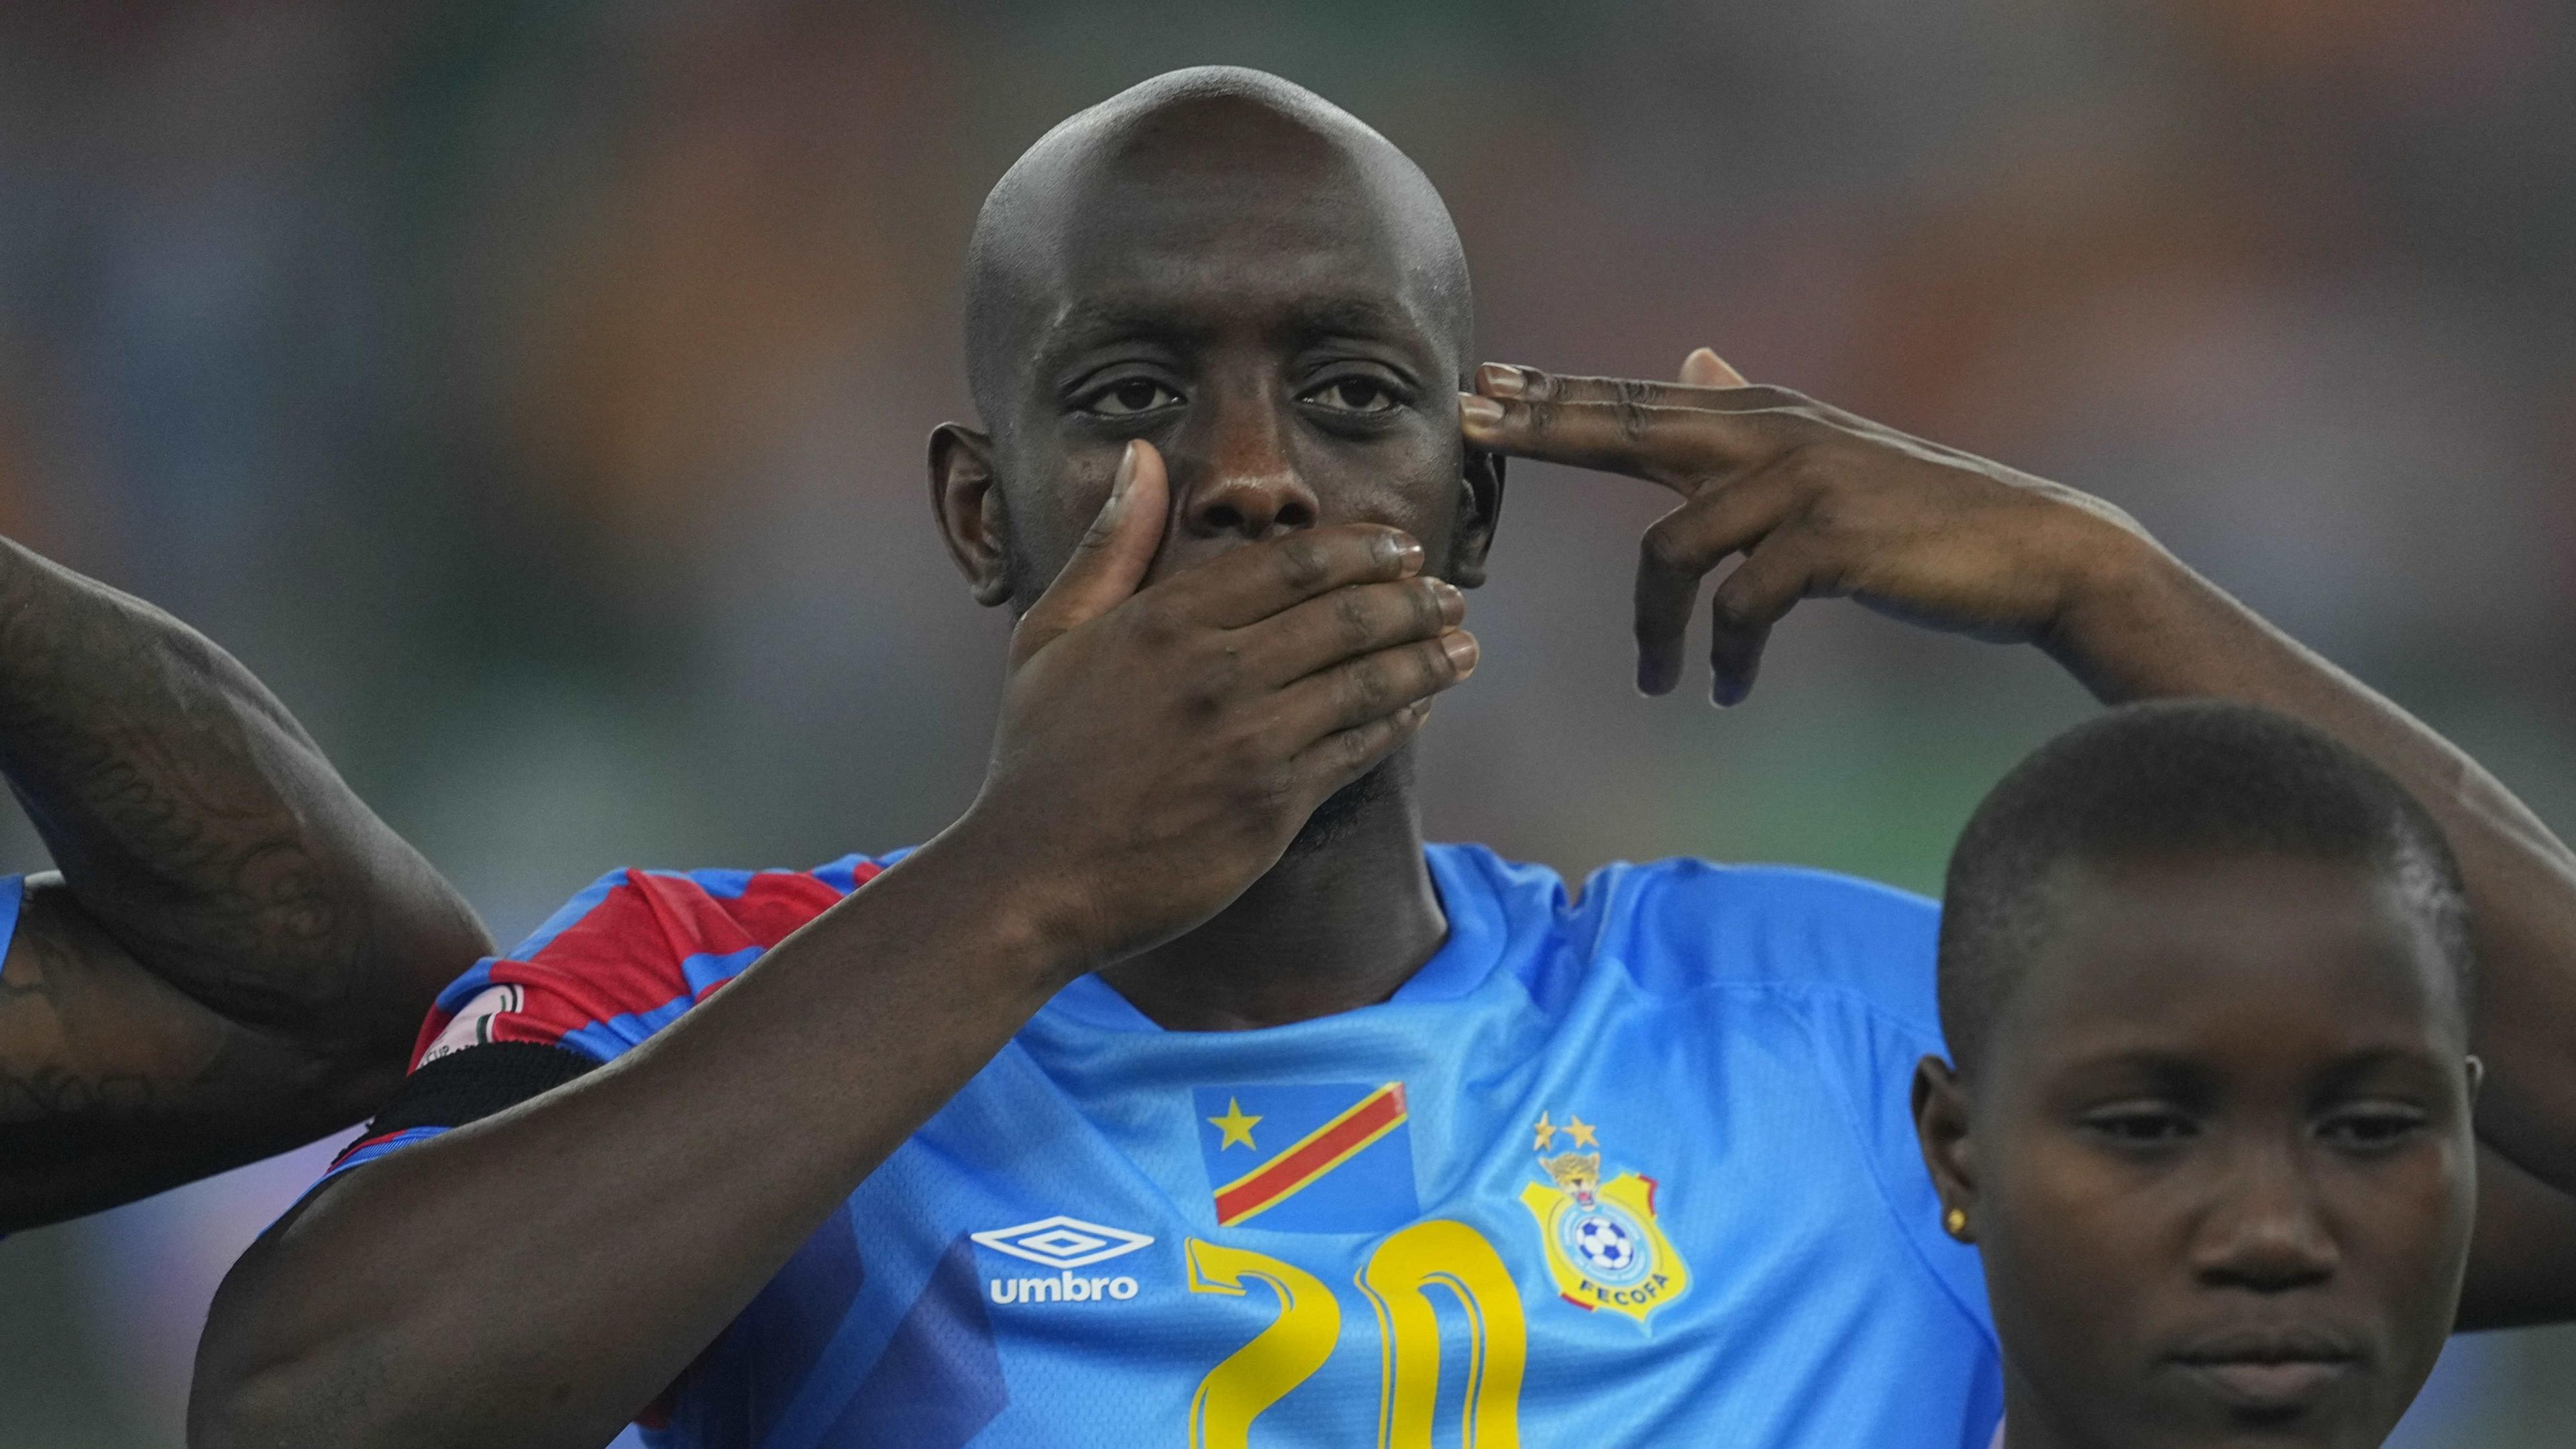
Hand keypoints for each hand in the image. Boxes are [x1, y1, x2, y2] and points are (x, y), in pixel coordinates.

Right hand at [955, 440, 1476, 968]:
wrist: (1033, 880)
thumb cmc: (1038, 757)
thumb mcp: (1050, 635)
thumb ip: (1110, 545)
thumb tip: (1141, 458)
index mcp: (1166, 620)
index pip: (1295, 562)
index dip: (1363, 549)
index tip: (1401, 547)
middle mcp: (1217, 672)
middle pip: (1348, 614)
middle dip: (1415, 599)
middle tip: (1449, 594)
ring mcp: (1251, 741)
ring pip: (1370, 681)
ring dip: (1427, 658)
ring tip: (1462, 646)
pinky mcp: (1273, 806)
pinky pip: (1358, 747)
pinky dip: (1399, 721)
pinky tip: (1419, 707)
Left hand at [1458, 350, 2152, 702]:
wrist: (2038, 554)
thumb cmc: (1923, 518)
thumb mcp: (1826, 453)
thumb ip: (1752, 415)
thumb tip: (1694, 359)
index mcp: (1764, 415)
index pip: (1636, 400)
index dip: (1552, 396)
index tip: (1477, 387)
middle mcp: (1775, 432)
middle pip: (1629, 426)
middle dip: (1543, 429)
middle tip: (1469, 429)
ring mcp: (1803, 481)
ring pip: (1675, 549)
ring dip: (1656, 631)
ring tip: (1660, 680)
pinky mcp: (1830, 540)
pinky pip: (1737, 605)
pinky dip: (1722, 656)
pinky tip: (1724, 690)